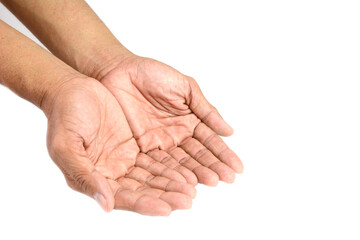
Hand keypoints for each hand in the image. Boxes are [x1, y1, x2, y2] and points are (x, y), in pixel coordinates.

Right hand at [45, 77, 195, 215]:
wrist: (73, 89)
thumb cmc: (64, 115)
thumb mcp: (65, 145)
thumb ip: (84, 175)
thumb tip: (106, 204)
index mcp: (94, 178)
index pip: (123, 197)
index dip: (145, 203)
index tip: (166, 209)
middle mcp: (112, 173)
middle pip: (144, 189)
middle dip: (166, 195)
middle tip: (188, 200)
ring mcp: (125, 159)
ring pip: (153, 175)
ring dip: (173, 183)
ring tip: (193, 189)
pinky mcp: (136, 145)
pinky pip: (157, 158)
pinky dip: (172, 165)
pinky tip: (187, 171)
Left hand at [100, 56, 243, 185]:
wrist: (118, 71)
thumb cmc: (153, 73)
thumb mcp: (185, 87)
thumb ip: (205, 109)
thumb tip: (229, 130)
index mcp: (190, 120)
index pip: (209, 141)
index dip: (223, 154)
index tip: (237, 168)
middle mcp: (177, 134)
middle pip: (197, 154)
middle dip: (213, 166)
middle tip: (226, 179)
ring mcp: (160, 142)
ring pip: (180, 161)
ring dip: (196, 172)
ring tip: (211, 182)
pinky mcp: (142, 147)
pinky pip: (158, 162)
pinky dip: (171, 172)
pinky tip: (184, 181)